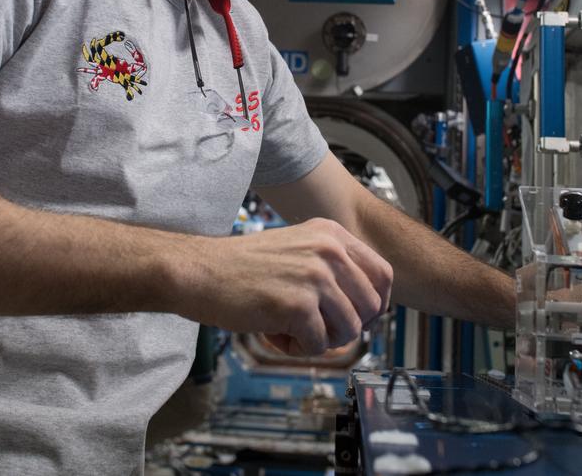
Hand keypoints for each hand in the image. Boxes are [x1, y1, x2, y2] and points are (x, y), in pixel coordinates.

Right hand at [178, 218, 392, 356]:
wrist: (198, 272)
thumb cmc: (242, 267)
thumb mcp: (298, 249)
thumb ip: (333, 267)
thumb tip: (371, 308)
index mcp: (331, 234)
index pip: (383, 274)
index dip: (375, 304)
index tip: (357, 318)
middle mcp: (329, 250)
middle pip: (371, 307)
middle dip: (346, 327)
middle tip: (314, 327)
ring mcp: (315, 276)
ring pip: (348, 331)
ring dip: (319, 340)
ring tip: (287, 327)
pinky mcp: (297, 304)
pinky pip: (318, 345)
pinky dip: (295, 348)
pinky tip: (271, 332)